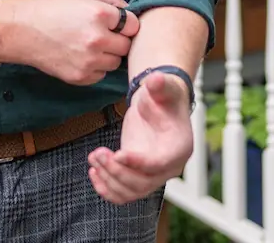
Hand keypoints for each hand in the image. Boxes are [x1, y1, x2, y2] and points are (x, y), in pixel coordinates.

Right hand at [0, 0, 138, 84]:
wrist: (21, 30)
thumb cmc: (50, 7)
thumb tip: (129, 8)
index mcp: (100, 14)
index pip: (133, 24)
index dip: (126, 22)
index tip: (116, 22)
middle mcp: (98, 40)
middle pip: (127, 45)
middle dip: (118, 39)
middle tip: (102, 33)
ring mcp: (90, 61)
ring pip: (115, 62)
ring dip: (108, 54)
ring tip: (89, 44)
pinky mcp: (81, 77)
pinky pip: (101, 74)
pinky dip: (95, 67)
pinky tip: (80, 55)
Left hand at [87, 70, 193, 204]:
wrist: (157, 103)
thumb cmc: (162, 94)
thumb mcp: (162, 86)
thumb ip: (160, 84)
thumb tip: (155, 79)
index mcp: (179, 148)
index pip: (159, 164)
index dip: (138, 163)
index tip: (118, 154)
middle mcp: (169, 167)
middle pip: (143, 183)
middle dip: (117, 172)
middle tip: (97, 153)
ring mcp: (153, 174)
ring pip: (131, 192)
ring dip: (109, 180)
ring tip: (93, 157)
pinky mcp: (138, 174)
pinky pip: (124, 193)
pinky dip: (107, 189)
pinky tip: (94, 172)